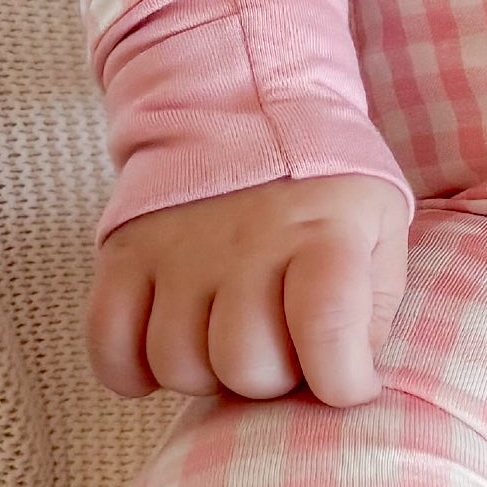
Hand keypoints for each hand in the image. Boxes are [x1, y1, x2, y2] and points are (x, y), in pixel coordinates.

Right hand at [87, 172, 408, 406]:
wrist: (244, 104)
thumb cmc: (322, 186)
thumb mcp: (379, 227)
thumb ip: (372, 307)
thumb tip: (344, 382)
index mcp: (322, 232)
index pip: (328, 331)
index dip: (342, 382)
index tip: (347, 382)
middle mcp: (247, 242)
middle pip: (245, 366)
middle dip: (272, 379)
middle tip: (281, 347)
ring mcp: (178, 248)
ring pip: (177, 365)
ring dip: (205, 373)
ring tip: (225, 338)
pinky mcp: (125, 251)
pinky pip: (107, 343)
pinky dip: (130, 369)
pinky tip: (163, 349)